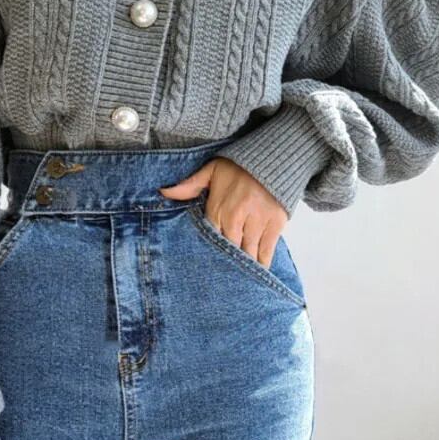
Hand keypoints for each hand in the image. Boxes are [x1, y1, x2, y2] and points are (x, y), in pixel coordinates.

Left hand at [159, 157, 287, 268]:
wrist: (273, 157)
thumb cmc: (239, 167)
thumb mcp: (211, 171)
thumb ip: (189, 185)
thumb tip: (163, 192)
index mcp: (217, 208)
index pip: (209, 239)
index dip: (208, 253)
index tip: (204, 266)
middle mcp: (235, 217)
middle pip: (227, 250)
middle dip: (225, 265)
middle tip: (221, 280)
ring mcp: (256, 222)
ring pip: (247, 254)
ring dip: (243, 267)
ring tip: (237, 282)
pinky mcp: (275, 225)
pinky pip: (266, 251)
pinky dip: (262, 264)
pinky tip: (257, 274)